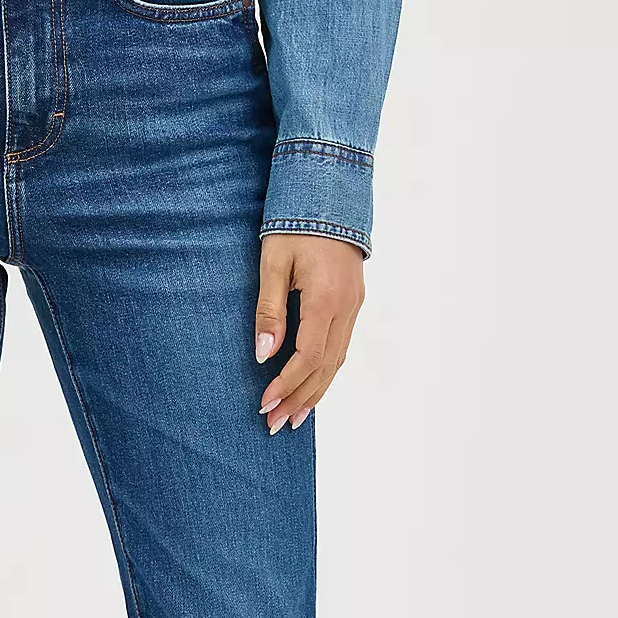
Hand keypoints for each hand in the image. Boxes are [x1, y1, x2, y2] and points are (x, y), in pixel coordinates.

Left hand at [254, 235, 365, 432]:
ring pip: (337, 361)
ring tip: (294, 418)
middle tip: (276, 424)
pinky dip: (325, 372)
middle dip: (300, 399)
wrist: (330, 192)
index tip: (264, 403)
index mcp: (326, 298)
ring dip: (315, 392)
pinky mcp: (353, 302)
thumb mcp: (273, 262)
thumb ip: (268, 310)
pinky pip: (341, 347)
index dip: (286, 385)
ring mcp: (354, 306)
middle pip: (325, 368)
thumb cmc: (295, 223)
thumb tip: (264, 354)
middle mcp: (347, 307)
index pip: (308, 357)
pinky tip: (311, 387)